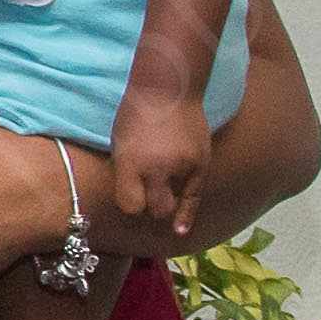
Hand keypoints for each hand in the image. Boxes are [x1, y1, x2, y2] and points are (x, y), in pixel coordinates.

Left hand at [111, 91, 210, 236]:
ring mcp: (180, 166)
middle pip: (154, 209)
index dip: (128, 207)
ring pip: (173, 203)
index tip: (129, 203)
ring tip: (163, 198)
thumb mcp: (119, 143)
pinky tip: (181, 231)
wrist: (169, 89)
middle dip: (150, 209)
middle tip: (147, 200)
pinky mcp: (201, 164)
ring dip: (167, 203)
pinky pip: (193, 197)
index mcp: (129, 162)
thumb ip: (125, 171)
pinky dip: (186, 215)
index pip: (129, 205)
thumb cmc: (136, 114)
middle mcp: (156, 168)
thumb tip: (129, 197)